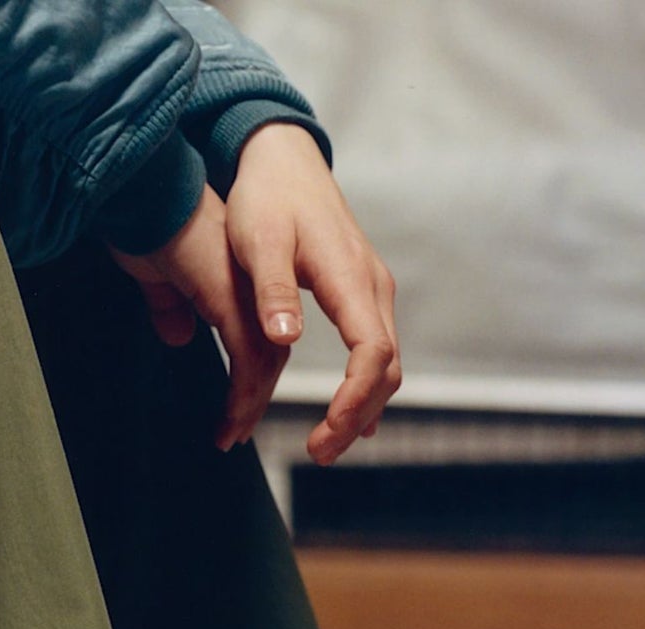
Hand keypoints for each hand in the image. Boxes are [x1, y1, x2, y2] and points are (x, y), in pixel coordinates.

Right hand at [110, 184, 288, 453]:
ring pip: (264, 365)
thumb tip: (178, 336)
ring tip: (229, 437)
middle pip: (270, 355)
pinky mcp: (232, 303)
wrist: (142, 191)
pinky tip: (228, 424)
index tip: (237, 409)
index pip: (261, 334)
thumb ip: (171, 305)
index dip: (253, 376)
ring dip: (248, 407)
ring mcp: (246, 294)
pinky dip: (241, 399)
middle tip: (235, 433)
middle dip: (255, 399)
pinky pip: (247, 364)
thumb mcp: (159, 276)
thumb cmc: (142, 224)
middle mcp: (252, 287)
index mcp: (241, 277)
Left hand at [225, 123, 400, 462]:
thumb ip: (272, 291)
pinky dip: (365, 389)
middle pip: (386, 368)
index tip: (324, 433)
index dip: (352, 400)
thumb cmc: (265, 200)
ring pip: (386, 363)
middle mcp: (372, 286)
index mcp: (349, 278)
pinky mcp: (362, 292)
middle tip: (318, 453)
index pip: (372, 353)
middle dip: (355, 416)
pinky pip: (376, 350)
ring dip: (361, 408)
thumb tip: (285, 338)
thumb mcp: (258, 243)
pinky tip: (346, 417)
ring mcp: (372, 290)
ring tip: (324, 444)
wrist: (282, 160)